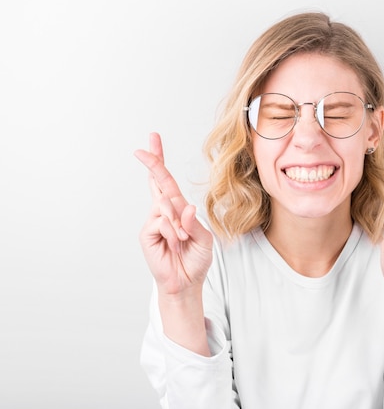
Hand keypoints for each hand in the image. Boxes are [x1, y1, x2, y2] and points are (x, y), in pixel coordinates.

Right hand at [134, 133, 213, 296]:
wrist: (187, 281)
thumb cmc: (196, 259)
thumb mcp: (205, 239)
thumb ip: (195, 223)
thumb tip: (185, 207)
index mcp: (177, 208)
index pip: (167, 181)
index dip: (159, 161)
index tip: (153, 140)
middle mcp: (163, 212)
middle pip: (156, 181)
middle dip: (152, 163)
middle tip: (141, 149)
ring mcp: (154, 221)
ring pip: (165, 206)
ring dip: (178, 223)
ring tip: (182, 239)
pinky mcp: (147, 233)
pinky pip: (161, 222)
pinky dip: (171, 232)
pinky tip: (174, 243)